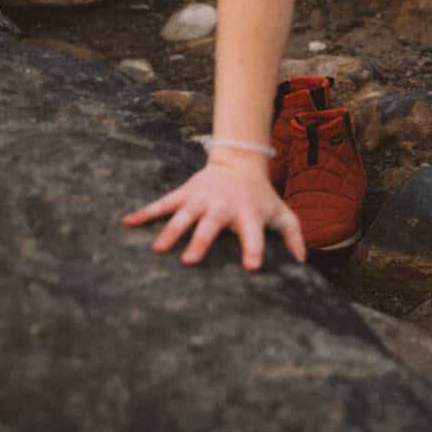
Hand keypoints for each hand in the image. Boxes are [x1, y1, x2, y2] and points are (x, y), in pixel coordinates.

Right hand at [121, 150, 305, 270]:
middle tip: (190, 261)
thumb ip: (294, 237)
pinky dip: (145, 212)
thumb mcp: (282, 213)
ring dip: (170, 231)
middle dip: (200, 242)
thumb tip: (303, 262)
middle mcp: (223, 207)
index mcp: (248, 215)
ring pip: (183, 215)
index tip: (250, 267)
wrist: (240, 163)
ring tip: (157, 250)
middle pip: (211, 226)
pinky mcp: (185, 193)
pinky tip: (127, 222)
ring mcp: (201, 199)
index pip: (254, 235)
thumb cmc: (261, 198)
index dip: (253, 250)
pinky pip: (162, 203)